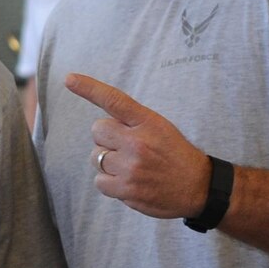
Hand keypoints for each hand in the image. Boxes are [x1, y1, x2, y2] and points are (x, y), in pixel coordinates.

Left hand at [66, 73, 212, 218]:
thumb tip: (101, 127)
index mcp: (148, 122)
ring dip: (107, 162)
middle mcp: (137, 141)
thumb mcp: (160, 128)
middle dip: (106, 139)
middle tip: (127, 148)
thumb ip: (133, 123)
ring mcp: (131, 166)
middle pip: (97, 130)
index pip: (115, 100)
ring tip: (130, 167)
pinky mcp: (126, 189)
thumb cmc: (175, 155)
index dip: (89, 88)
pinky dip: (109, 183)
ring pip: (96, 157)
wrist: (199, 187)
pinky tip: (128, 182)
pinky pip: (99, 181)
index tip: (69, 79)